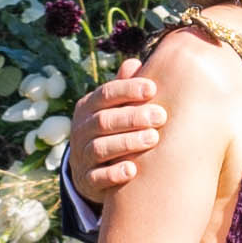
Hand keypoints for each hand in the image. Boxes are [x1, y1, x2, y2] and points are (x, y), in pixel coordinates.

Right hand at [69, 66, 171, 212]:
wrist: (90, 170)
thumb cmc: (111, 130)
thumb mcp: (114, 108)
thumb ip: (124, 89)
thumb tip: (135, 62)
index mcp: (88, 107)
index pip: (105, 95)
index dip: (127, 90)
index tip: (153, 89)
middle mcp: (81, 130)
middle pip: (103, 121)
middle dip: (132, 117)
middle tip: (160, 116)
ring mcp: (81, 156)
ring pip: (100, 148)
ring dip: (127, 142)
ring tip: (153, 138)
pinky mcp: (86, 180)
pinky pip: (96, 177)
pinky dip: (113, 174)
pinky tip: (132, 170)